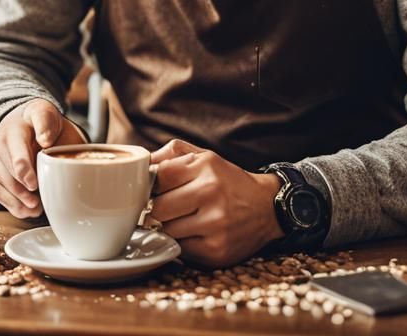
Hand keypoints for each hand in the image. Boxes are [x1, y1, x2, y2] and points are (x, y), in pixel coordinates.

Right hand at [0, 99, 85, 218]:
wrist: (25, 122)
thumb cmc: (39, 120)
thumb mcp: (45, 113)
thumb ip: (45, 123)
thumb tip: (45, 140)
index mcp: (13, 129)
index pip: (15, 149)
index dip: (23, 168)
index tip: (33, 183)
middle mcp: (0, 146)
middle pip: (8, 173)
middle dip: (22, 189)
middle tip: (38, 200)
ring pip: (2, 186)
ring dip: (19, 200)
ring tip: (37, 207)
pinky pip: (0, 195)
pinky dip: (14, 206)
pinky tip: (29, 210)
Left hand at [150, 138, 283, 267]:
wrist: (267, 207)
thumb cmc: (227, 180)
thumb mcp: (204, 157)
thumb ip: (170, 155)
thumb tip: (140, 165)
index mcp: (206, 166)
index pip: (159, 176)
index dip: (152, 184)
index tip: (154, 188)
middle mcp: (211, 193)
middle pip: (158, 208)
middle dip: (158, 208)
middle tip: (167, 207)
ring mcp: (215, 225)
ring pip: (167, 230)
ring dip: (169, 227)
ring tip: (184, 219)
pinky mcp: (216, 251)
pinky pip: (180, 249)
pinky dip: (182, 242)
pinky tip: (195, 233)